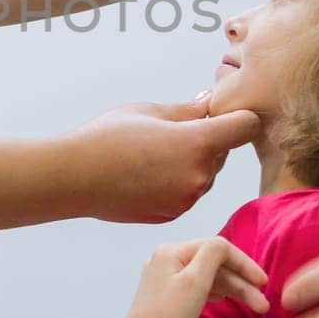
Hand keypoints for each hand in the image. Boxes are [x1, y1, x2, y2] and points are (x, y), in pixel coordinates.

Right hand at [61, 93, 260, 223]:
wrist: (73, 178)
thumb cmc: (105, 138)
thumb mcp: (148, 111)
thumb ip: (187, 109)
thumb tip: (209, 103)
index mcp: (197, 143)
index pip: (246, 127)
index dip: (238, 116)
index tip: (223, 113)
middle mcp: (198, 175)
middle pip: (224, 152)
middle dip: (209, 140)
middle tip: (174, 131)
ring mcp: (186, 199)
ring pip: (205, 174)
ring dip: (193, 163)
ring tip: (154, 153)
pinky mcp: (172, 214)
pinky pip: (188, 192)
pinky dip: (177, 182)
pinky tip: (147, 173)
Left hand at [119, 237, 268, 317]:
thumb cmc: (170, 316)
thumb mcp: (196, 280)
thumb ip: (214, 254)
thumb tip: (224, 245)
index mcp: (170, 251)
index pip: (216, 248)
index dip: (243, 263)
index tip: (263, 282)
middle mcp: (164, 260)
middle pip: (212, 264)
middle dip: (240, 282)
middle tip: (263, 304)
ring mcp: (163, 279)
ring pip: (206, 277)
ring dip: (232, 290)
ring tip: (254, 308)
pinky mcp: (164, 297)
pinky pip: (196, 287)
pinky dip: (214, 292)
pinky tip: (224, 300)